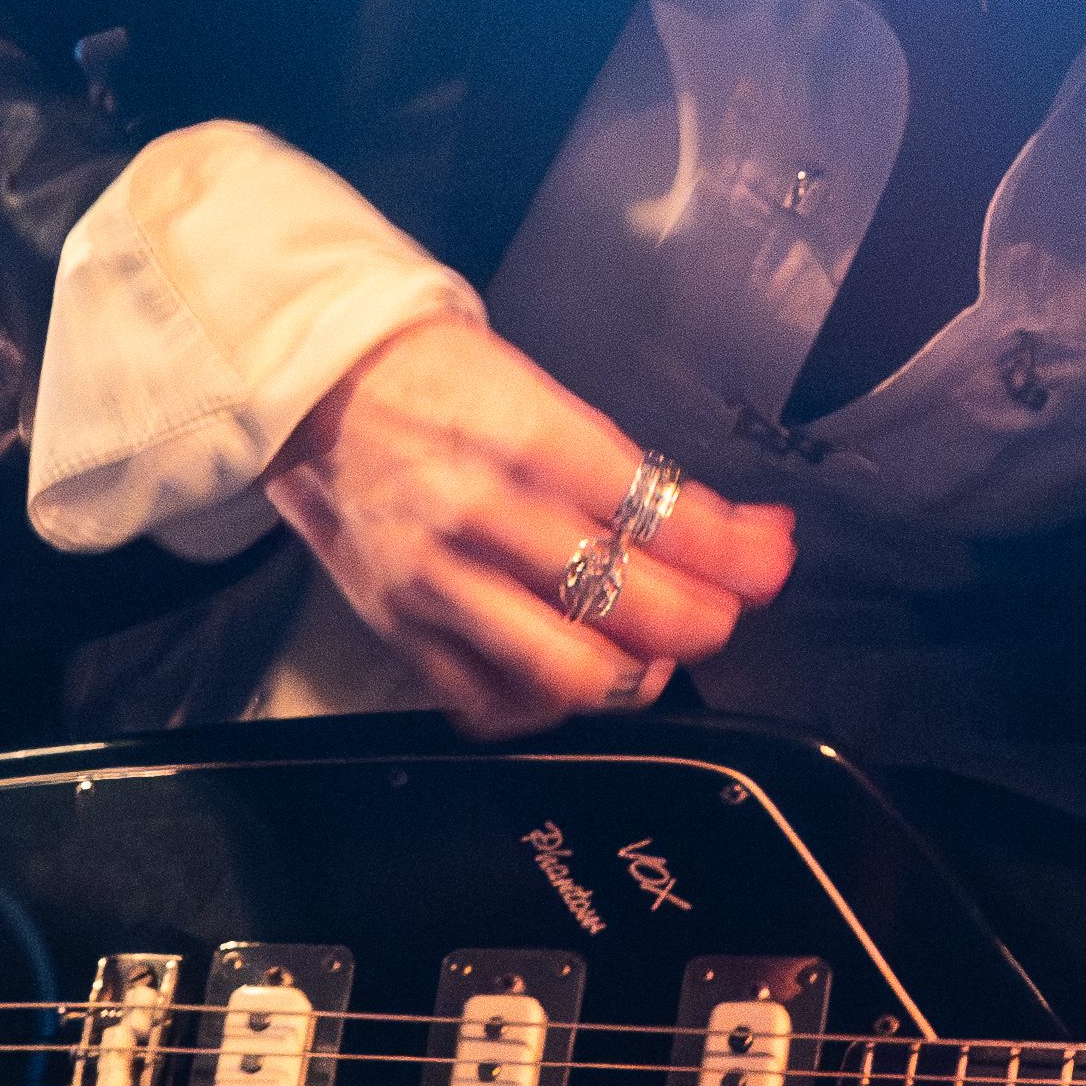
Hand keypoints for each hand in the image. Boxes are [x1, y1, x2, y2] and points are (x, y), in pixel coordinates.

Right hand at [266, 319, 792, 739]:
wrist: (318, 386)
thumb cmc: (438, 383)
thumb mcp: (544, 397)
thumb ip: (630, 476)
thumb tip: (734, 530)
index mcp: (530, 441)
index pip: (658, 517)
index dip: (730, 555)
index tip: (768, 565)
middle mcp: (486, 514)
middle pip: (625, 602)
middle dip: (700, 620)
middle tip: (721, 613)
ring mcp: (440, 579)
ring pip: (565, 667)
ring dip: (634, 673)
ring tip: (656, 656)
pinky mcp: (403, 624)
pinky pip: (488, 697)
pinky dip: (545, 703)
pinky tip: (573, 679)